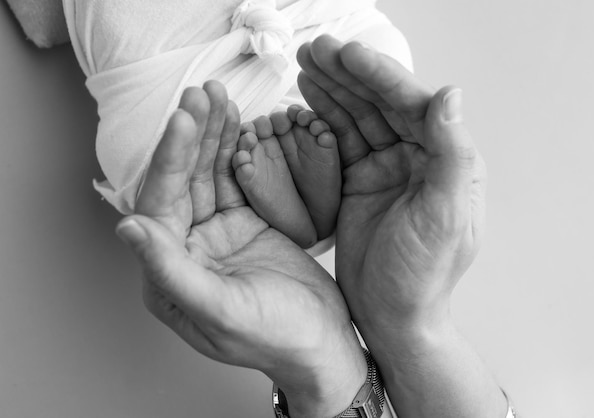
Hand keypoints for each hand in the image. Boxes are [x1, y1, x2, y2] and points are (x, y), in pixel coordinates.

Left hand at [116, 82, 365, 417]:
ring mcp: (214, 234)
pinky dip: (235, 150)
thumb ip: (171, 272)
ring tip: (218, 96)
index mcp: (168, 274)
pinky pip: (234, 180)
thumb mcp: (223, 311)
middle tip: (203, 94)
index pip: (160, 204)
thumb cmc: (275, 337)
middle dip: (192, 135)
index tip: (186, 119)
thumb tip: (126, 228)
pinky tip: (237, 122)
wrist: (322, 342)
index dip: (172, 159)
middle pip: (182, 181)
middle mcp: (184, 249)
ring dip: (211, 135)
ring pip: (207, 174)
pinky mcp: (242, 224)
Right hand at [297, 36, 504, 417]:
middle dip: (348, 74)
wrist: (392, 317)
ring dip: (332, 90)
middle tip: (314, 49)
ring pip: (357, 118)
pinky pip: (339, 144)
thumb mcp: (443, 218)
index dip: (378, 76)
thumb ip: (452, 155)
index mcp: (445, 161)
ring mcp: (386, 170)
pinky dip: (322, 121)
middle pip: (380, 104)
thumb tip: (451, 94)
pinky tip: (305, 101)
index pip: (412, 105)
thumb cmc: (423, 276)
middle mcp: (417, 159)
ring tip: (305, 64)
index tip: (346, 54)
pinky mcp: (359, 184)